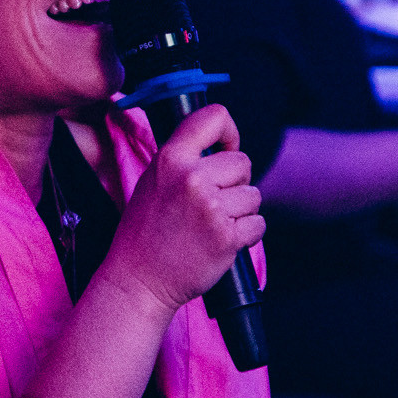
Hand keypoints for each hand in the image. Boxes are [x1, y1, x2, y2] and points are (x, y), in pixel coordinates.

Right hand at [103, 106, 264, 313]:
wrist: (139, 280)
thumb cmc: (145, 232)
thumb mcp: (153, 181)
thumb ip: (184, 160)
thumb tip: (222, 147)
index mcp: (171, 158)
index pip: (214, 116)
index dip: (229, 132)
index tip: (227, 149)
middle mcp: (192, 178)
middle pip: (243, 163)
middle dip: (235, 183)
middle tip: (213, 203)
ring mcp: (211, 208)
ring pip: (253, 196)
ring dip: (240, 212)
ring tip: (212, 226)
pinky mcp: (227, 237)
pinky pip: (258, 224)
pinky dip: (246, 234)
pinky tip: (221, 241)